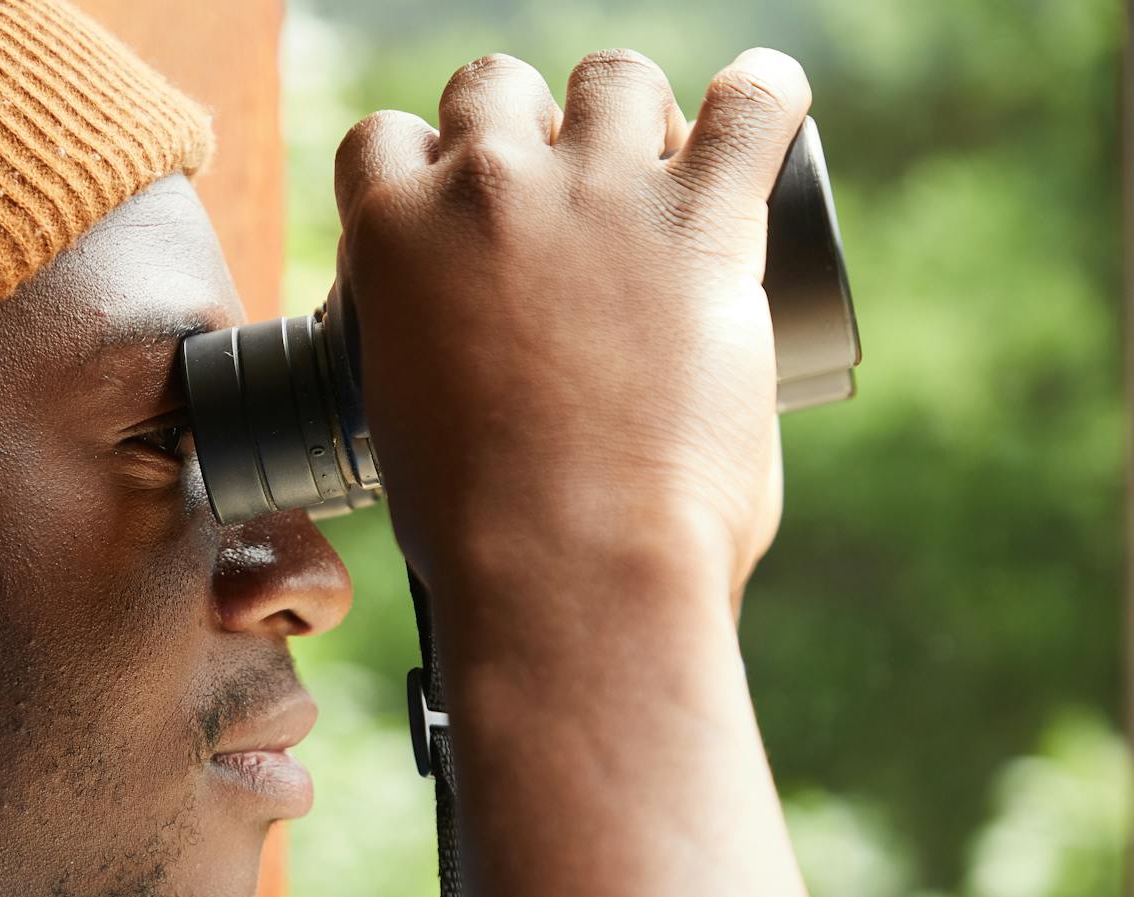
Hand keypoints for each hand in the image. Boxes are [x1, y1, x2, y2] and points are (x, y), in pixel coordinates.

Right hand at [333, 48, 808, 605]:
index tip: (455, 214)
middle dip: (526, 128)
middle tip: (561, 204)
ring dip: (633, 114)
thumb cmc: (483, 532)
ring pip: (614, 75)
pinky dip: (766, 95)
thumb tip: (488, 363)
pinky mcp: (702, 221)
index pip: (386, 140)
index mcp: (394, 238)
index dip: (425, 168)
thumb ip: (436, 356)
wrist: (565, 566)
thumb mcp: (407, 423)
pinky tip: (765, 116)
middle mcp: (486, 188)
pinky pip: (753, 100)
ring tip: (658, 175)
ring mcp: (597, 195)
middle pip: (495, 83)